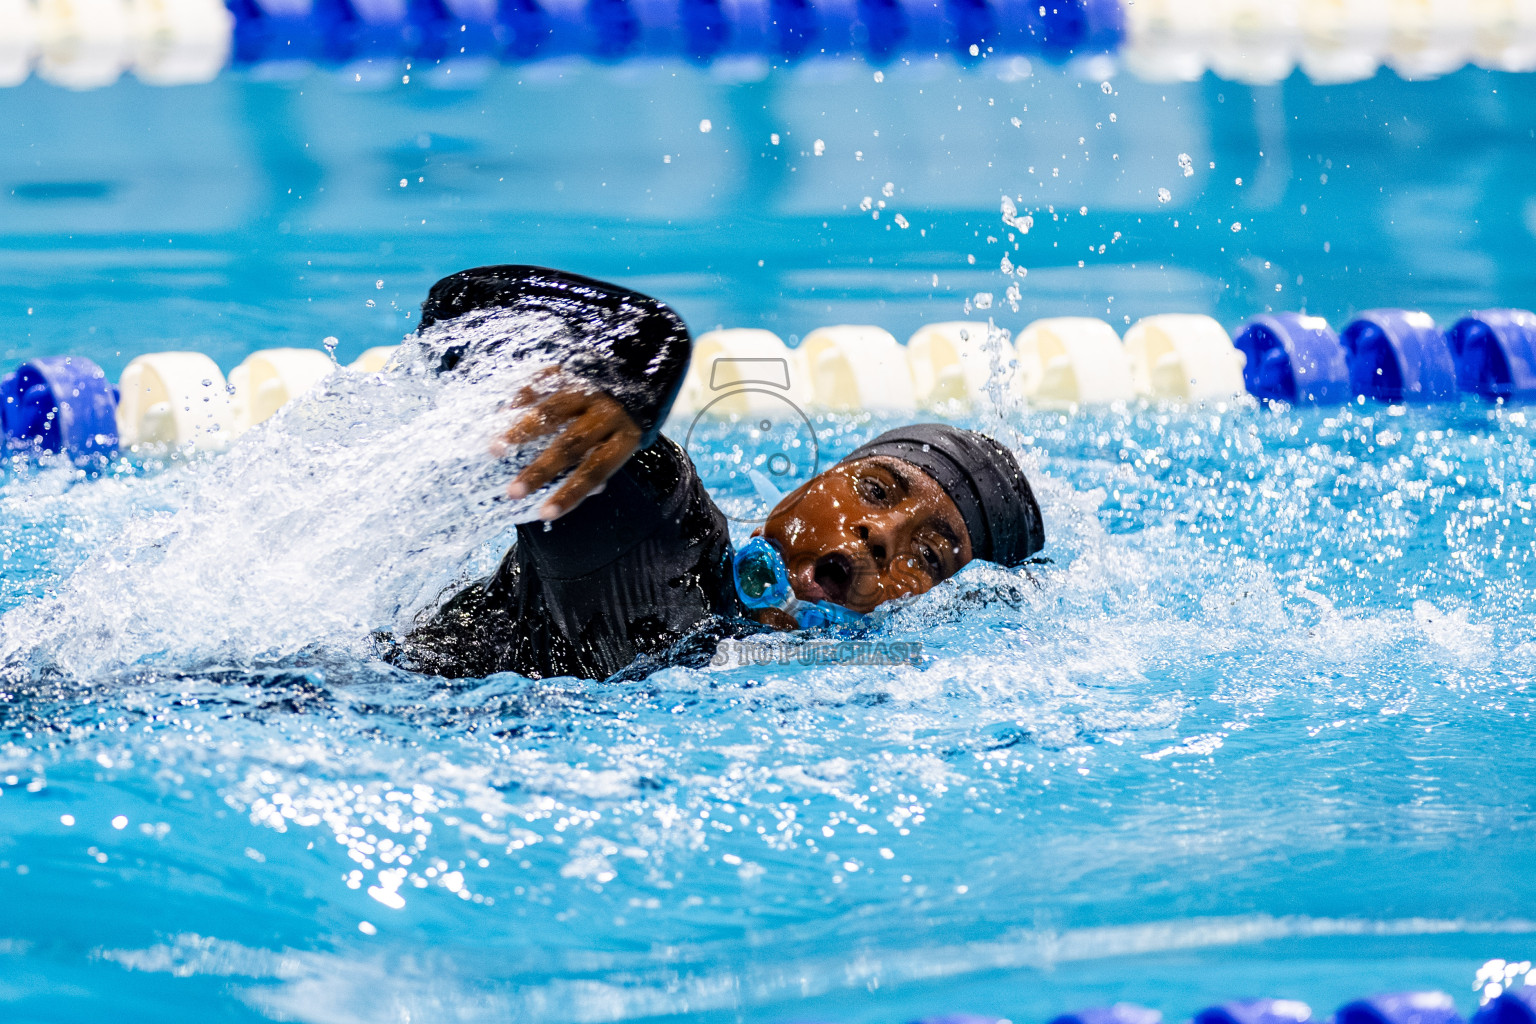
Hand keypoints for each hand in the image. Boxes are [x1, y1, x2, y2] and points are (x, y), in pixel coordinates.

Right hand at [495, 369, 641, 519]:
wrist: (639, 367)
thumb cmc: (623, 416)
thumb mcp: (624, 442)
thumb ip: (602, 463)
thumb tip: (590, 490)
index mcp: (624, 437)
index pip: (595, 470)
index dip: (571, 493)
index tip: (545, 514)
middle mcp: (607, 412)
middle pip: (571, 445)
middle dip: (540, 470)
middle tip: (513, 491)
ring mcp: (589, 388)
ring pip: (553, 411)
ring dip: (521, 432)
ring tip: (496, 449)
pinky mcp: (573, 368)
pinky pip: (544, 383)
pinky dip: (522, 399)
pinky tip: (503, 415)